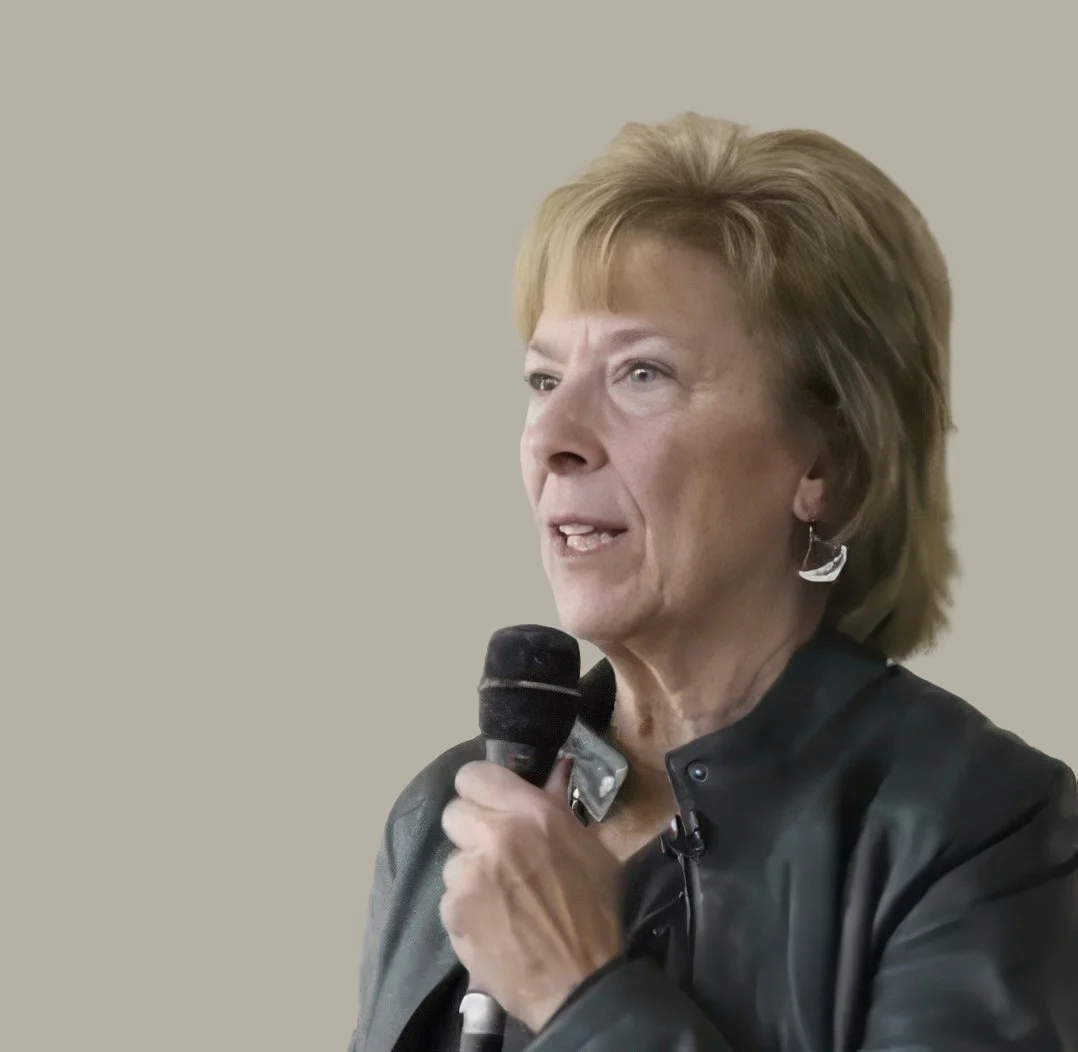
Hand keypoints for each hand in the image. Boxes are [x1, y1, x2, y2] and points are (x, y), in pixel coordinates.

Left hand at [439, 757, 623, 1032]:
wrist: (579, 983)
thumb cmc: (594, 913)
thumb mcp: (589, 850)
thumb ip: (559, 807)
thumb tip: (554, 771)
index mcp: (531, 812)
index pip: (473, 774)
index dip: (480, 790)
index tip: (489, 804)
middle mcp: (495, 835)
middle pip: (454, 812)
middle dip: (472, 830)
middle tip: (494, 853)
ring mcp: (470, 874)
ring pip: (452, 859)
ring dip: (470, 874)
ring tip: (499, 898)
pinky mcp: (454, 911)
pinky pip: (450, 897)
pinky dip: (466, 909)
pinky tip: (492, 924)